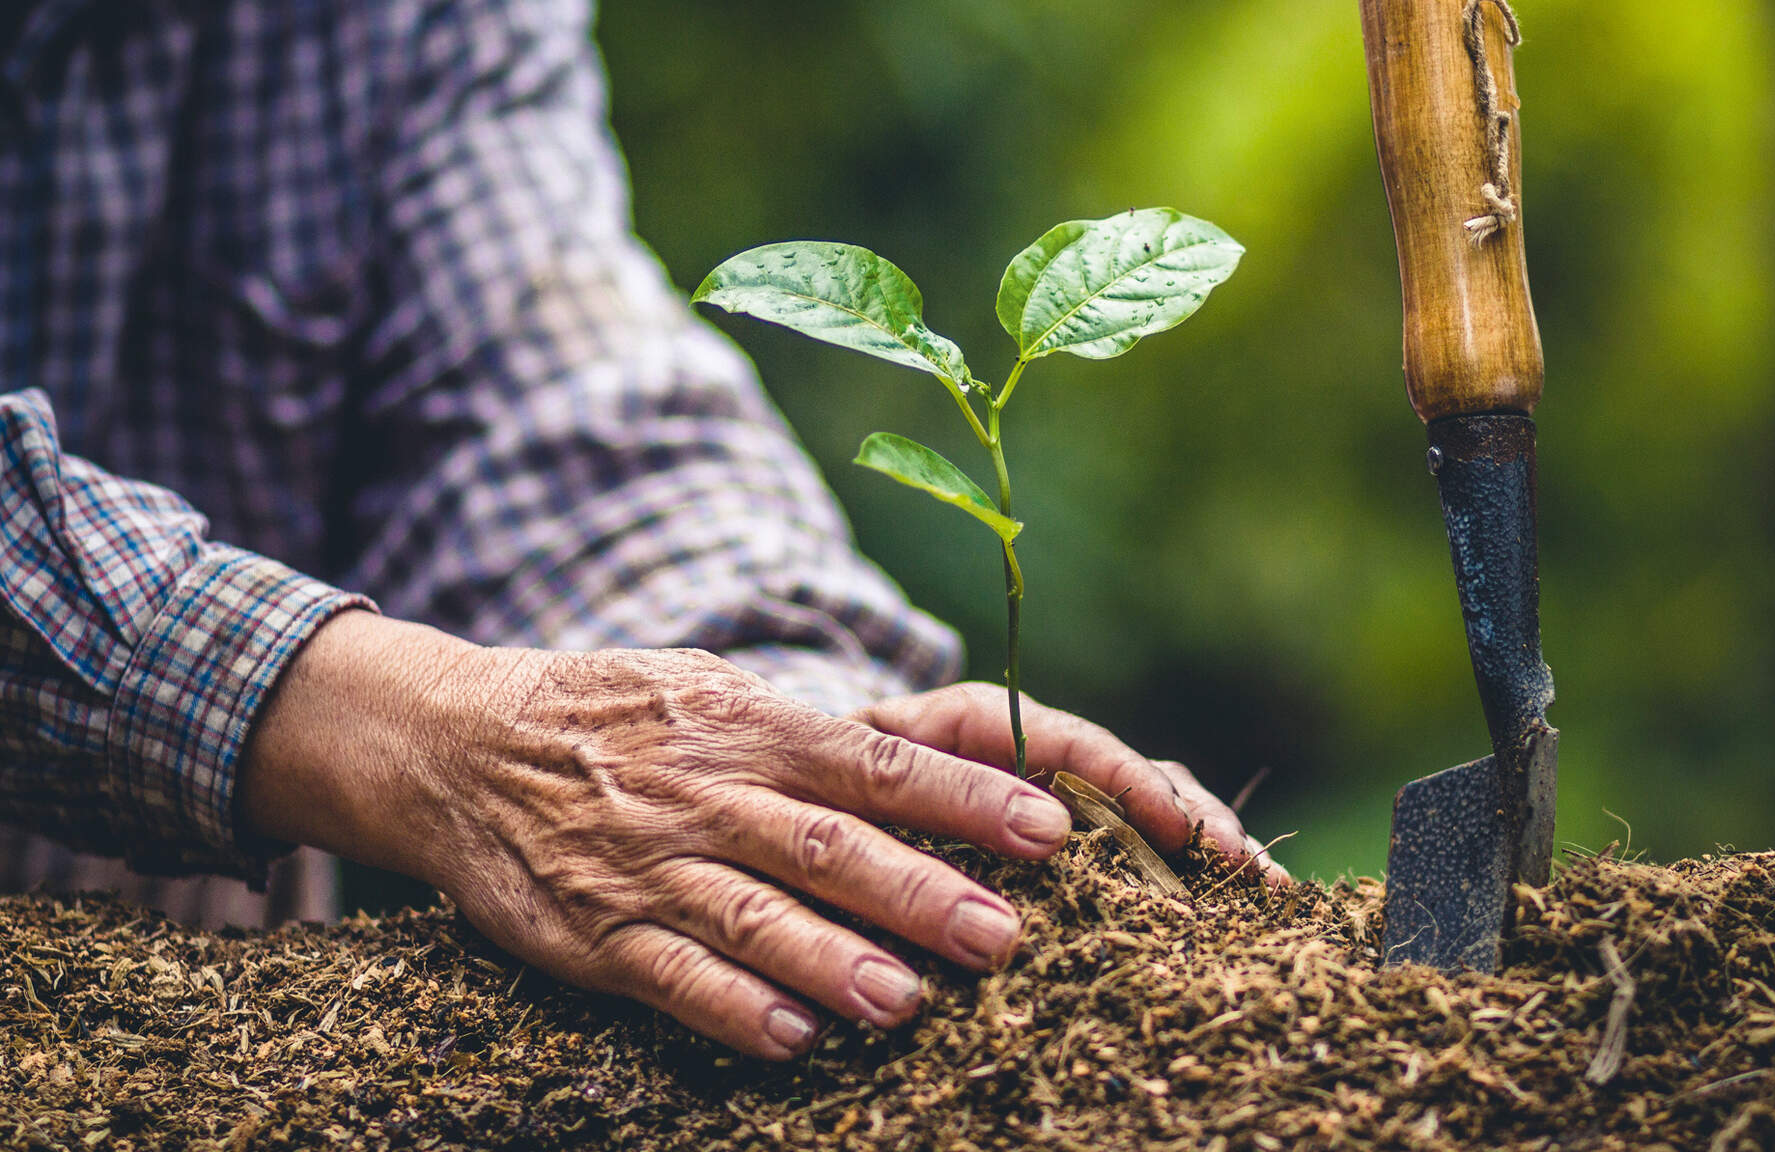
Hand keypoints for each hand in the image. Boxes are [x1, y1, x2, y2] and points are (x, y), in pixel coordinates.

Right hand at [240, 612, 1077, 1059]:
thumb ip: (813, 736)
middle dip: (920, 892)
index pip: (879, 765)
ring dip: (833, 962)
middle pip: (829, 846)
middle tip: (1002, 935)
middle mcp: (709, 795)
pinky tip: (793, 1039)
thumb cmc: (619, 717)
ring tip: (907, 1002)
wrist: (460, 744)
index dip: (964, 800)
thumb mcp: (715, 693)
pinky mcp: (595, 932)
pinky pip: (671, 976)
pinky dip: (731, 1008)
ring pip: (754, 919)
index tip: (1047, 828)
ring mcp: (649, 867)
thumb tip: (936, 752)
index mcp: (753, 728)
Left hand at [849, 682, 1287, 884]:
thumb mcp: (838, 788)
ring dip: (1208, 849)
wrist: (795, 795)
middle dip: (1194, 820)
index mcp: (973, 726)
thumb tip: (939, 863)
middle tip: (1244, 870)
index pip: (1066, 741)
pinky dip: (1186, 877)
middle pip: (1129, 774)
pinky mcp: (1065, 845)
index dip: (1128, 780)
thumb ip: (884, 805)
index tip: (1176, 825)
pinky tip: (1235, 909)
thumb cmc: (813, 788)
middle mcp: (1025, 758)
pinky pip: (1138, 850)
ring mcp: (1051, 799)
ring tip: (1260, 892)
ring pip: (1146, 812)